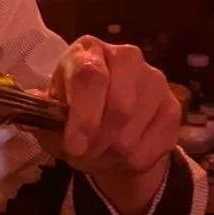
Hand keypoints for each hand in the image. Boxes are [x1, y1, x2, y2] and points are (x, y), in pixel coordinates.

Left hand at [50, 36, 181, 214]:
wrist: (109, 127)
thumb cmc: (74, 114)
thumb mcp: (52, 115)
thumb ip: (44, 116)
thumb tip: (39, 111)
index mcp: (90, 50)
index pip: (92, 76)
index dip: (83, 116)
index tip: (73, 146)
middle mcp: (127, 57)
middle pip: (119, 108)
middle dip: (96, 143)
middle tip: (81, 156)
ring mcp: (155, 81)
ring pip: (132, 136)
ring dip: (109, 157)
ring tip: (98, 155)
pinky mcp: (173, 108)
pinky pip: (149, 150)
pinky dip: (129, 164)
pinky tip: (120, 156)